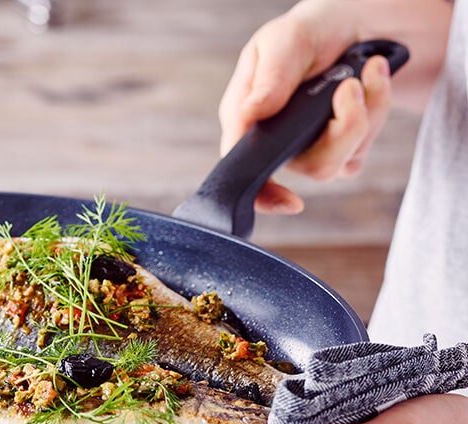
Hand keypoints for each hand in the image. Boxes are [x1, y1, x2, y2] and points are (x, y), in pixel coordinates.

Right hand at [219, 3, 391, 213]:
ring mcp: (311, 148)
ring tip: (368, 69)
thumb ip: (268, 79)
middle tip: (351, 85)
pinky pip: (361, 149)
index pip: (242, 168)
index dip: (264, 195)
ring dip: (367, 112)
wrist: (349, 24)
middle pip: (310, 167)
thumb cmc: (305, 34)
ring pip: (341, 160)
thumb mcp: (282, 40)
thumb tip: (250, 116)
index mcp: (247, 119)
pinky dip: (377, 110)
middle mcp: (275, 142)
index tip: (293, 202)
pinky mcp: (342, 148)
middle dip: (343, 128)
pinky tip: (372, 79)